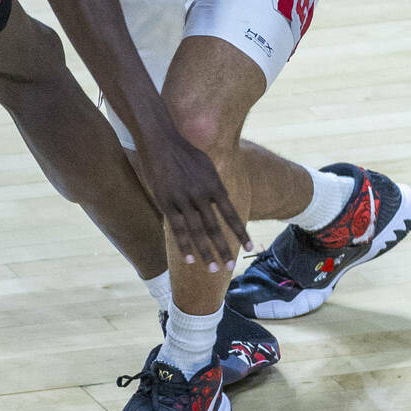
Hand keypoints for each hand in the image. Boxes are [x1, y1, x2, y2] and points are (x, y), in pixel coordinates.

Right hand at [134, 135, 252, 271]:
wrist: (161, 140)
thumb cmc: (186, 152)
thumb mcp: (208, 165)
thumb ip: (215, 185)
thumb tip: (224, 200)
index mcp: (214, 185)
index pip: (231, 214)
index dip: (240, 232)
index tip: (249, 246)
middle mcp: (201, 194)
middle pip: (215, 228)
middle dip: (224, 249)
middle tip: (230, 267)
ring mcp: (183, 199)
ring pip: (197, 232)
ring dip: (206, 253)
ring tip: (213, 270)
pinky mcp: (166, 202)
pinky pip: (177, 228)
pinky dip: (184, 245)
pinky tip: (190, 259)